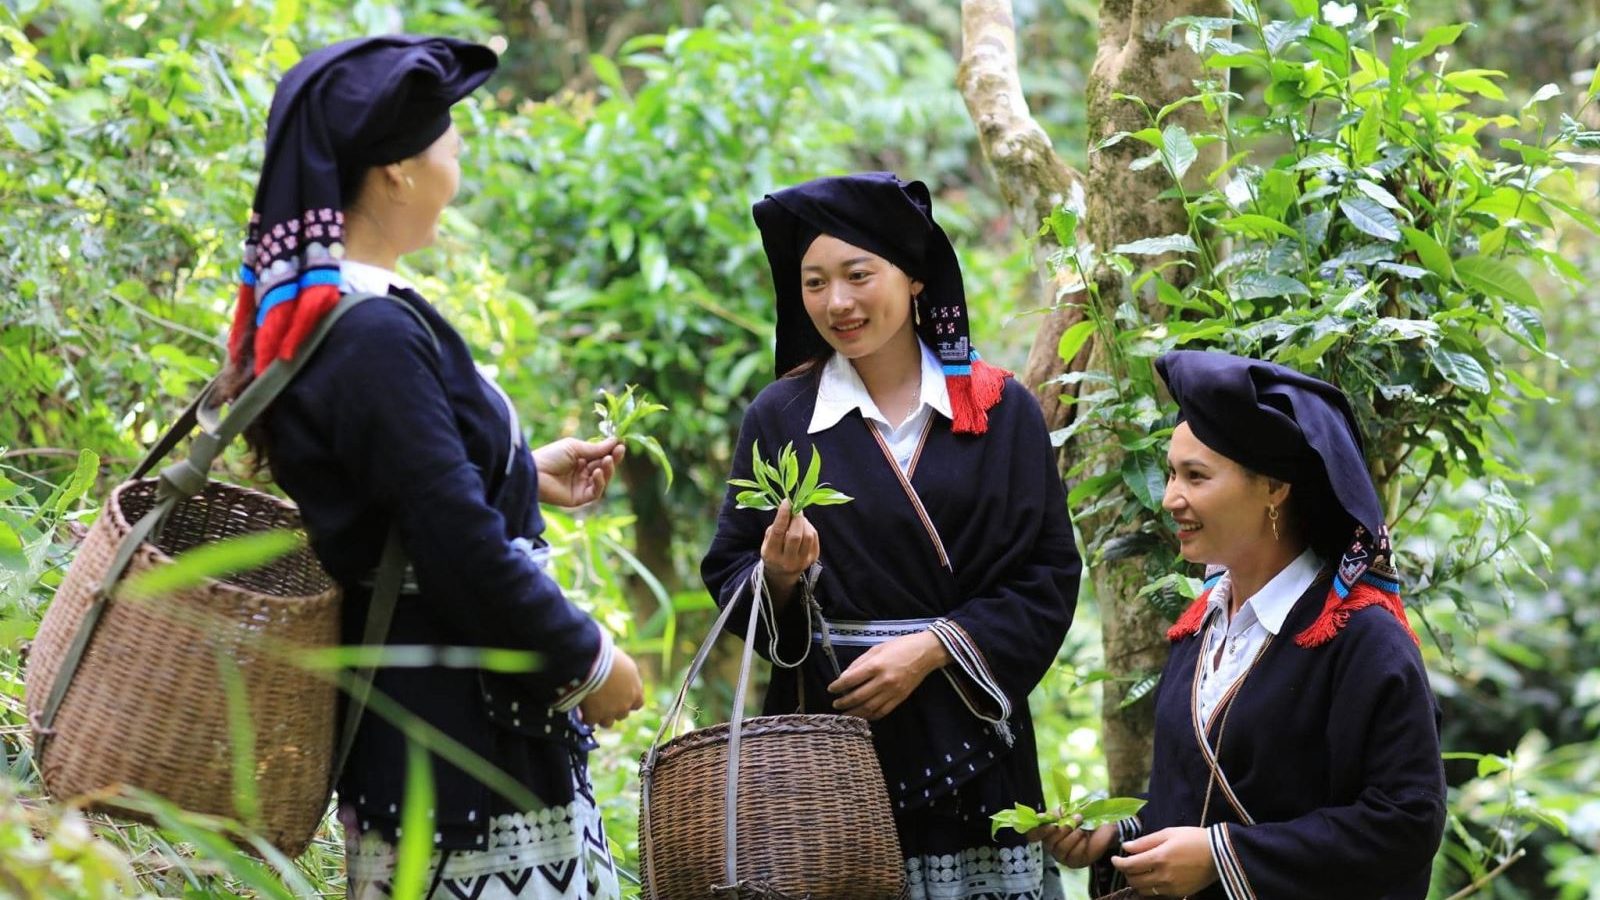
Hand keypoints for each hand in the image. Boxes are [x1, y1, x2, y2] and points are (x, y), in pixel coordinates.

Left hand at [534, 437, 623, 507]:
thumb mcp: (575, 448)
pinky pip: (596, 492)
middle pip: (604, 467)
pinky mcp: (579, 498)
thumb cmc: (550, 456)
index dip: (611, 450)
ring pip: (603, 480)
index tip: (621, 443)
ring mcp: (582, 486)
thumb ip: (595, 448)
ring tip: (607, 460)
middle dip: (613, 458)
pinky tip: (596, 473)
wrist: (534, 473)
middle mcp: (582, 472)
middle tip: (619, 450)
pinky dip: (599, 483)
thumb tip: (616, 441)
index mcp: (580, 459)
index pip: (601, 455)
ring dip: (608, 470)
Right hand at [577, 647, 643, 728]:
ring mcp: (609, 713)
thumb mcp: (623, 663)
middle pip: (622, 714)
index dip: (628, 701)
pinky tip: (579, 707)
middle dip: (614, 709)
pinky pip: (589, 721)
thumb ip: (625, 675)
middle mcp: (625, 704)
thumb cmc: (608, 657)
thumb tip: (620, 675)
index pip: (637, 704)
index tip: (620, 696)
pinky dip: (585, 715)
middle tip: (602, 699)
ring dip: (600, 716)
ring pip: (607, 722)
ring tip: (590, 705)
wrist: (592, 663)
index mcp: (635, 691)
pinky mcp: (593, 716)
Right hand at [760, 499, 818, 592]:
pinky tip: (803, 527)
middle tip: (795, 509)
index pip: (778, 532)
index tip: (786, 502)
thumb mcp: (768, 540)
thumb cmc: (773, 550)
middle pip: (795, 535)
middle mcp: (787, 561)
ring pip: (808, 536)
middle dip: (796, 518)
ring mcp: (802, 562)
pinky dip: (809, 528)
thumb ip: (776, 526)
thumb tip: (790, 508)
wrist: (783, 572)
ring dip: (804, 522)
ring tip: (798, 520)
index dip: (783, 515)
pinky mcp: (813, 559)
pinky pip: (814, 538)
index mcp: (771, 554)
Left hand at [826, 630, 948, 719]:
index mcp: (876, 665)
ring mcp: (893, 692)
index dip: (838, 686)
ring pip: (869, 708)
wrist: (926, 653)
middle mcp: (884, 681)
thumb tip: (844, 676)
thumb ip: (859, 663)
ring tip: (844, 714)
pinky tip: (862, 716)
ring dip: (854, 713)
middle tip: (835, 704)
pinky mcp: (900, 698)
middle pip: (858, 696)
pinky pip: (882, 712)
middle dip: (844, 702)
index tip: (831, 688)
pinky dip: (871, 716)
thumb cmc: (900, 646)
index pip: (851, 680)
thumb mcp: (876, 648)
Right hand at [1029, 817, 1117, 867]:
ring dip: (1073, 836)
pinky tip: (1086, 838)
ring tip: (1083, 828)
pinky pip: (1073, 854)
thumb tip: (1045, 816)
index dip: (1037, 830)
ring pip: (1060, 848)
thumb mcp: (1070, 811)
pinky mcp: (1073, 862)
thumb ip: (1057, 813)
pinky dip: (1080, 844)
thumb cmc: (1084, 819)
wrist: (1104, 828)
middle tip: (1077, 818)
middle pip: (1048, 841)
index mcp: (1047, 832)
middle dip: (1063, 829)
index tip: (1048, 823)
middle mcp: (1052, 845)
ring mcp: (1062, 856)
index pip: (1033, 835)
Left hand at [1109, 827, 1218, 897]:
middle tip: (1127, 864)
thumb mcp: (1169, 833)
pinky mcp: (1179, 893)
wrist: (1220, 854)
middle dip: (1126, 872)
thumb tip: (1126, 847)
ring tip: (1138, 872)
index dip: (1118, 862)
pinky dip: (1150, 888)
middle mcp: (1163, 875)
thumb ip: (1145, 842)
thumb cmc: (1193, 839)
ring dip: (1136, 882)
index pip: (1130, 865)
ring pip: (1143, 890)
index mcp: (1159, 858)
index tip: (1114, 858)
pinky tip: (1152, 879)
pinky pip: (1157, 894)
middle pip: (1134, 880)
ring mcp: (1171, 887)